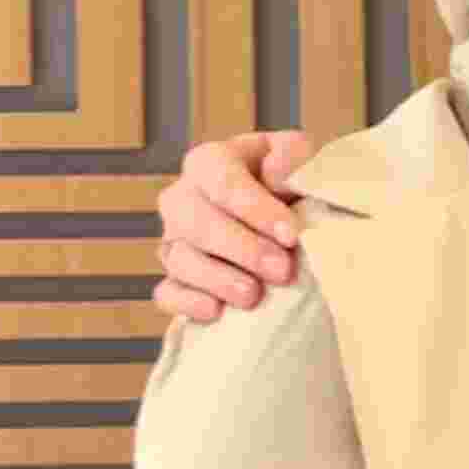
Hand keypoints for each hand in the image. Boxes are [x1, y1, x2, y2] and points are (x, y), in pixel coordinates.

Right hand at [155, 130, 320, 320]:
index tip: (291, 235)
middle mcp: (182, 199)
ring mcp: (175, 241)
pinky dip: (187, 303)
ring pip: (181, 259)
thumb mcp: (301, 160)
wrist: (284, 224)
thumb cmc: (291, 186)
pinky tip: (216, 312)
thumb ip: (293, 157)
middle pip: (196, 222)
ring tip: (254, 296)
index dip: (256, 209)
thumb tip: (274, 172)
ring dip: (217, 279)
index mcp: (210, 162)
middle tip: (282, 270)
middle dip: (241, 248)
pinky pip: (167, 293)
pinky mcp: (176, 279)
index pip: (223, 180)